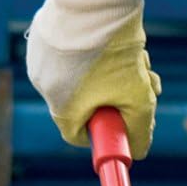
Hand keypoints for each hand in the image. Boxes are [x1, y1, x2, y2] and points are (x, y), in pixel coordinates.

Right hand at [26, 0, 160, 159]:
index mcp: (62, 107)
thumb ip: (140, 132)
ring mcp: (41, 56)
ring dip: (116, 77)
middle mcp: (44, 84)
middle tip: (145, 89)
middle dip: (118, 101)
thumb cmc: (117, 52)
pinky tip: (117, 42)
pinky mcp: (45, 34)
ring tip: (138, 62)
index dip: (104, 134)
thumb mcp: (139, 101)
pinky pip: (74, 55)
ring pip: (84, 79)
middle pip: (86, 106)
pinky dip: (98, 55)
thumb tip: (138, 151)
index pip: (78, 136)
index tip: (123, 124)